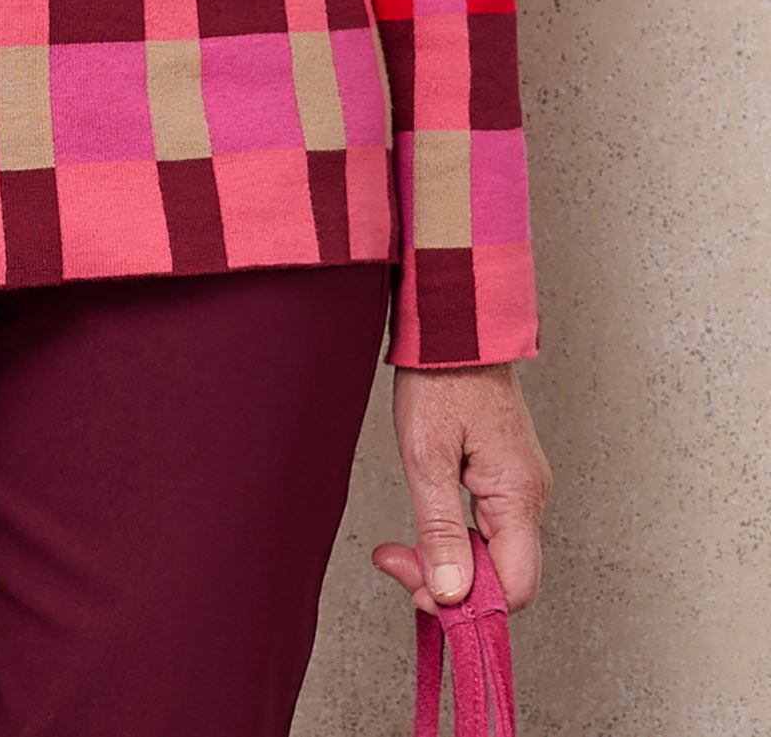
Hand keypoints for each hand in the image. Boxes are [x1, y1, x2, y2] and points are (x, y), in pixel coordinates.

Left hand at [373, 362, 550, 620]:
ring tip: (404, 547)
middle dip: (449, 580)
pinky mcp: (506, 474)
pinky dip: (457, 538)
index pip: (515, 587)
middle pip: (503, 575)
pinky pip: (490, 527)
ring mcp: (521, 484)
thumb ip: (441, 529)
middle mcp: (530, 495)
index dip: (469, 603)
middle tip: (398, 560)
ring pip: (493, 553)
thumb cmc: (440, 377)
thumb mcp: (427, 456)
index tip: (420, 591)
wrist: (454, 325)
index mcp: (519, 494)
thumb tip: (452, 593)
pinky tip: (428, 527)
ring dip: (449, 559)